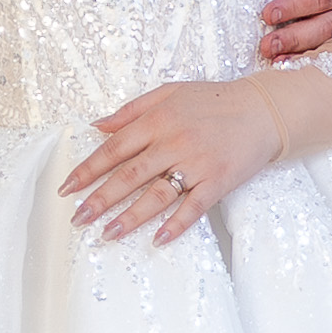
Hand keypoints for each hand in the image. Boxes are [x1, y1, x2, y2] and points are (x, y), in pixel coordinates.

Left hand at [66, 75, 282, 243]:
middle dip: (100, 199)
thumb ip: (131, 110)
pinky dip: (175, 224)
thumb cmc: (214, 101)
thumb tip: (97, 125)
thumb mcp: (169, 93)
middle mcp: (173, 142)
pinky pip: (193, 207)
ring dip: (130, 217)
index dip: (88, 170)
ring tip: (107, 233)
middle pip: (129, 176)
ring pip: (156, 195)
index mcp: (157, 120)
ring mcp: (196, 164)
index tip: (67, 188)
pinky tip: (158, 239)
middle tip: (78, 218)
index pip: (114, 149)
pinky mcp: (218, 181)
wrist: (263, 110)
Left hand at [256, 0, 331, 60]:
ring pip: (327, 45)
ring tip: (270, 56)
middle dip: (295, 36)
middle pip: (326, 26)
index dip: (297, 5)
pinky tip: (282, 65)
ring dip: (298, 53)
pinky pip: (325, 54)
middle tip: (266, 43)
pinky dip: (304, 61)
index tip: (268, 13)